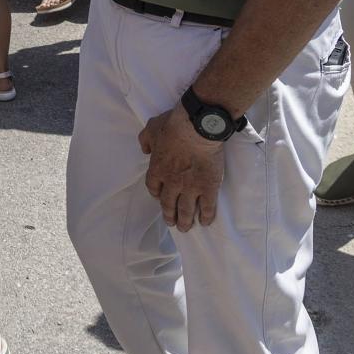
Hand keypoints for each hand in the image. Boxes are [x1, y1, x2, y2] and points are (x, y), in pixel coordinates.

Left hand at [139, 105, 226, 231]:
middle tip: (172, 223)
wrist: (197, 127)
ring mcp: (190, 187)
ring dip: (185, 221)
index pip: (153, 188)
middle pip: (168, 204)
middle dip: (169, 215)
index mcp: (157, 169)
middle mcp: (171, 183)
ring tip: (185, 228)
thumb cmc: (173, 125)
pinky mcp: (208, 187)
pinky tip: (206, 222)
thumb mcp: (151, 128)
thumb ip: (146, 140)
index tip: (159, 196)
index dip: (157, 194)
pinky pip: (207, 207)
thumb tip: (145, 149)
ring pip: (185, 210)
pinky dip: (206, 216)